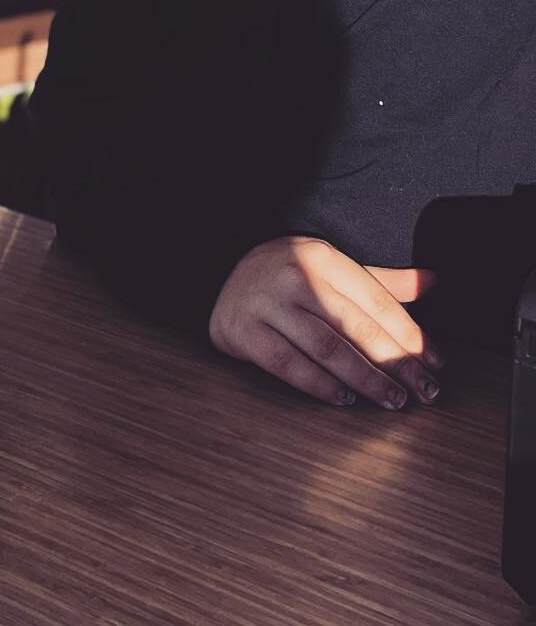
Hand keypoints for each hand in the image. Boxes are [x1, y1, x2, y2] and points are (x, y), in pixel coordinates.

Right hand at [208, 236, 441, 408]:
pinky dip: (320, 385)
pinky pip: (288, 365)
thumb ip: (380, 280)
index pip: (376, 301)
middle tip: (424, 392)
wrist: (221, 274)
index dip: (410, 336)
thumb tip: (433, 282)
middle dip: (396, 364)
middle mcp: (293, 276)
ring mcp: (266, 304)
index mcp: (321, 257)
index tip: (435, 364)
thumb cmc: (287, 275)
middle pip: (356, 327)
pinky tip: (345, 399)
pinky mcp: (244, 331)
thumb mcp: (329, 266)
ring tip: (392, 400)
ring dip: (365, 379)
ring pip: (326, 348)